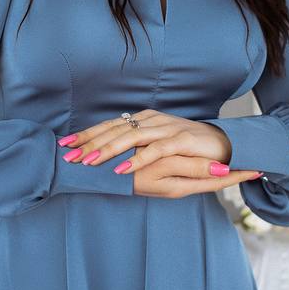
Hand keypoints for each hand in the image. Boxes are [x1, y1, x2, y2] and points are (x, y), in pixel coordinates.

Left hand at [57, 110, 263, 198]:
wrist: (223, 143)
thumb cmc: (186, 146)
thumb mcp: (156, 144)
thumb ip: (136, 144)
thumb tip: (108, 150)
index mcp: (143, 120)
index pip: (109, 125)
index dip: (87, 134)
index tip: (65, 144)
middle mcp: (151, 120)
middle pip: (114, 129)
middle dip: (89, 142)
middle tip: (69, 155)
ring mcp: (166, 128)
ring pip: (130, 137)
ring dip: (108, 149)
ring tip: (89, 161)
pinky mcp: (181, 141)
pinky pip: (155, 150)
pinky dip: (137, 160)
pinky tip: (121, 169)